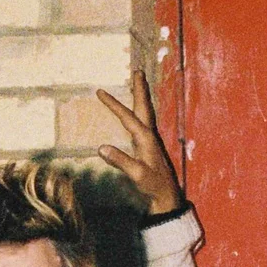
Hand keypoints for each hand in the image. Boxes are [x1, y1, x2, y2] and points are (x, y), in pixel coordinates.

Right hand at [98, 71, 184, 216]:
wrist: (166, 195)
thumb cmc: (153, 185)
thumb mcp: (136, 174)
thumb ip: (121, 161)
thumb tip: (101, 148)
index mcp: (146, 139)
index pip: (127, 117)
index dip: (113, 105)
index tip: (100, 92)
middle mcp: (149, 135)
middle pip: (143, 107)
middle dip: (140, 89)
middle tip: (137, 71)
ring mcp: (150, 140)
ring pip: (145, 113)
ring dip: (141, 97)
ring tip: (137, 83)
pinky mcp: (149, 146)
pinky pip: (143, 122)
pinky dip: (139, 111)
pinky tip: (135, 112)